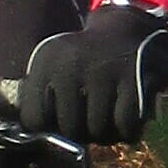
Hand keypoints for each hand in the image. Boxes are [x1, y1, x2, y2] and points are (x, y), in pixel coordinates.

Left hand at [17, 0, 167, 147]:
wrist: (129, 29)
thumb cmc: (85, 59)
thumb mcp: (54, 65)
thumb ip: (38, 99)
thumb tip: (35, 138)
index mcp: (46, 61)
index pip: (33, 119)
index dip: (47, 128)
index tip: (58, 119)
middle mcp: (71, 65)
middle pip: (70, 129)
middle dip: (81, 133)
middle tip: (89, 119)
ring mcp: (103, 72)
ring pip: (98, 132)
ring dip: (105, 133)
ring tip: (107, 116)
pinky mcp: (134, 81)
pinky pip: (125, 127)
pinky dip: (127, 130)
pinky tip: (125, 116)